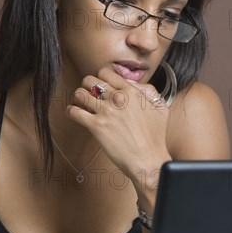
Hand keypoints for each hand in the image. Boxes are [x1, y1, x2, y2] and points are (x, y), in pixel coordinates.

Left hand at [66, 66, 170, 182]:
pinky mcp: (96, 126)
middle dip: (87, 85)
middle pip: (90, 80)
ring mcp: (105, 112)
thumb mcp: (160, 108)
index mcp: (131, 92)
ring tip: (81, 103)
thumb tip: (135, 85)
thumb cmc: (155, 137)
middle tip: (90, 94)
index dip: (101, 77)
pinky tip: (74, 113)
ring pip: (80, 93)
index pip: (106, 73)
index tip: (101, 85)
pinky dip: (71, 111)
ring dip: (78, 97)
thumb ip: (149, 92)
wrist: (148, 160)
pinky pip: (74, 112)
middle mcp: (117, 98)